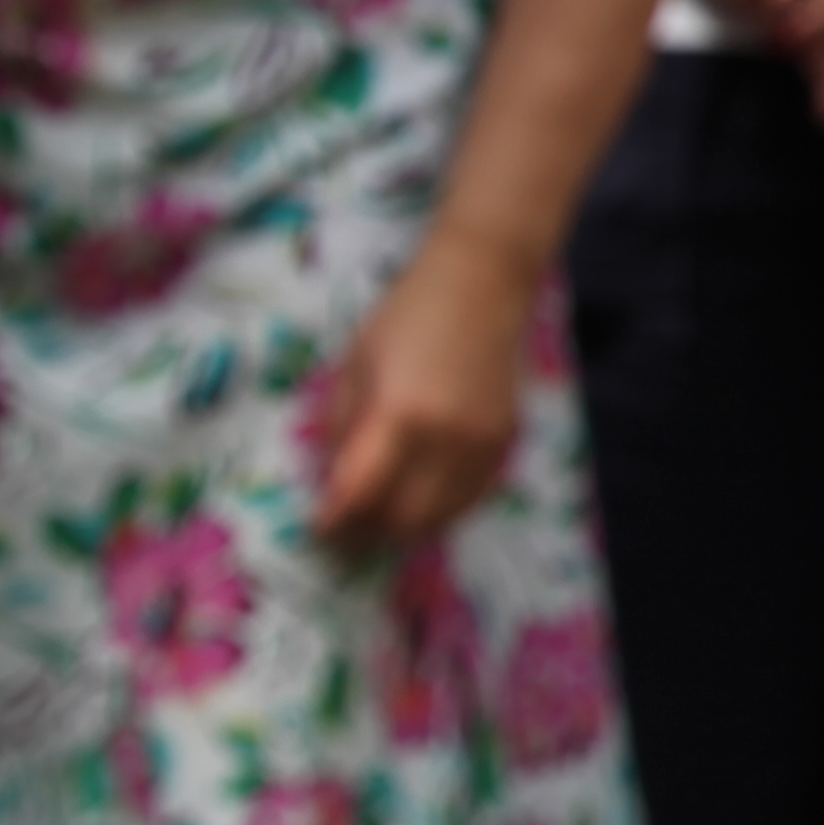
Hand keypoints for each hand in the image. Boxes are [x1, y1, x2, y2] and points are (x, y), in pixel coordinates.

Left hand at [311, 228, 536, 559]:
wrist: (480, 287)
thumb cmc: (403, 318)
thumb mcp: (353, 368)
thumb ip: (343, 428)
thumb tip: (331, 481)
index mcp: (400, 415)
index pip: (361, 491)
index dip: (335, 520)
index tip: (317, 529)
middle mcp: (447, 439)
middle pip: (404, 517)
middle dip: (368, 534)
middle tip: (342, 537)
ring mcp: (483, 445)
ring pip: (441, 517)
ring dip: (403, 530)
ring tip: (373, 528)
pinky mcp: (506, 444)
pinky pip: (470, 500)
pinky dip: (439, 514)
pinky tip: (415, 508)